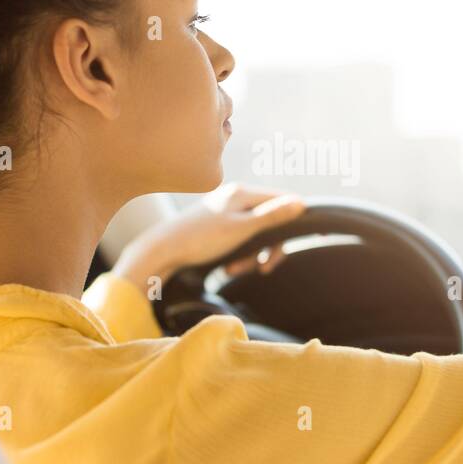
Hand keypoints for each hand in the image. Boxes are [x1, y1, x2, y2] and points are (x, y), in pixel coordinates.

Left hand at [113, 184, 306, 294]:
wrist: (162, 251)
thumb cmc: (200, 239)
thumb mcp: (241, 229)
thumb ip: (271, 216)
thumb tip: (301, 203)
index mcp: (243, 193)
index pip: (282, 200)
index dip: (291, 221)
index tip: (288, 245)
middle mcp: (236, 197)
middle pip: (270, 220)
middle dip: (267, 247)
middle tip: (264, 268)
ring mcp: (227, 211)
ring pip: (256, 233)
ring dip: (252, 255)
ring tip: (236, 270)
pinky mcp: (219, 226)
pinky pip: (241, 239)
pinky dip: (240, 255)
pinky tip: (228, 267)